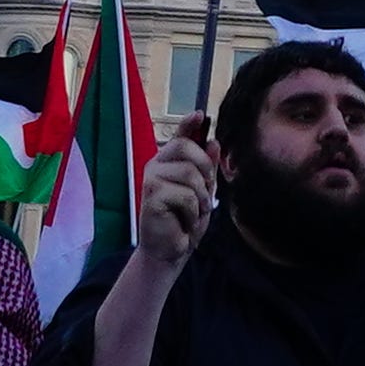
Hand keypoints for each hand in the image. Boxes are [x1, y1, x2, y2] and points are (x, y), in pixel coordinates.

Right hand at [134, 134, 220, 265]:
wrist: (168, 251)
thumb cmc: (184, 221)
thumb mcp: (202, 193)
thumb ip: (207, 169)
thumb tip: (213, 142)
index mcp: (168, 162)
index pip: (179, 137)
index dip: (188, 124)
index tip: (200, 114)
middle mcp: (156, 165)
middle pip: (186, 149)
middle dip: (205, 171)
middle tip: (204, 195)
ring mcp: (151, 179)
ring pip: (190, 174)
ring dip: (201, 199)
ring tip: (194, 213)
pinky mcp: (151, 195)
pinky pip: (185, 195)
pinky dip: (193, 212)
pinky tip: (185, 222)